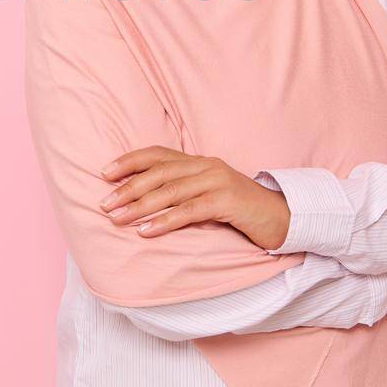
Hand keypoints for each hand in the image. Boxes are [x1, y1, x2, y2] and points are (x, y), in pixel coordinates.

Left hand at [96, 146, 292, 250]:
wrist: (283, 219)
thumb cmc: (240, 212)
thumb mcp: (207, 197)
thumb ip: (182, 194)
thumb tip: (141, 204)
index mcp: (199, 162)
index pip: (157, 154)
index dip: (129, 161)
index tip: (103, 173)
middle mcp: (206, 166)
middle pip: (159, 173)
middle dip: (128, 188)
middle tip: (104, 204)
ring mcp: (218, 182)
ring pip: (171, 191)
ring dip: (140, 206)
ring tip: (118, 219)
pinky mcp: (228, 201)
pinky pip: (190, 210)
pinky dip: (165, 221)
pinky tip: (146, 232)